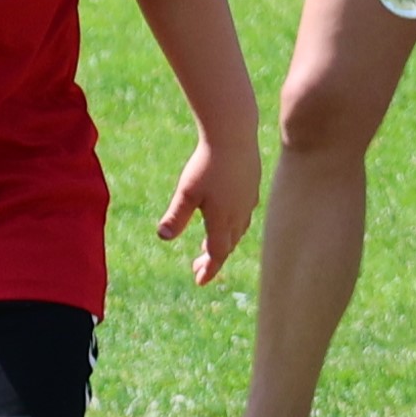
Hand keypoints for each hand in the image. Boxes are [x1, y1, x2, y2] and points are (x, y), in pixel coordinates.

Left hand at [156, 132, 262, 285]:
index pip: (217, 253)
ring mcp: (249, 200)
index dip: (209, 269)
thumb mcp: (186, 192)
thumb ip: (176, 216)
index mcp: (223, 219)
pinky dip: (233, 225)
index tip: (199, 281)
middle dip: (213, 259)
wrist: (233, 135)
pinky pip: (244, 214)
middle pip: (228, 244)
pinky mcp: (252, 187)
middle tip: (197, 268)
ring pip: (238, 230)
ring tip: (208, 247)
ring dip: (224, 242)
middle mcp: (240, 213)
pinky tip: (226, 219)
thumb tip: (163, 237)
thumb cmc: (207, 164)